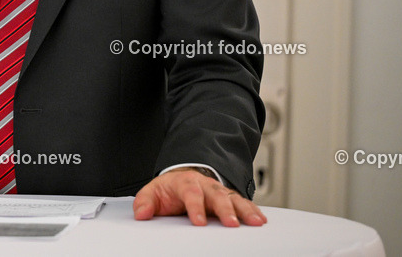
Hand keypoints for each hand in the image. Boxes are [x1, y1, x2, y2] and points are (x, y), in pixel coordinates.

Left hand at [133, 168, 267, 226]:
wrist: (182, 177)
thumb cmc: (169, 189)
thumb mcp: (153, 192)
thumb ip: (145, 202)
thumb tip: (141, 214)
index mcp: (185, 182)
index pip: (190, 193)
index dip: (195, 207)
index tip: (198, 222)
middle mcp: (205, 185)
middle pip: (216, 195)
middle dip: (225, 210)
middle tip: (231, 224)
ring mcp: (218, 191)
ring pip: (233, 198)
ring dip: (245, 210)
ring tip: (255, 222)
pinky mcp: (228, 198)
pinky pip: (242, 202)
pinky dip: (252, 210)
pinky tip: (260, 219)